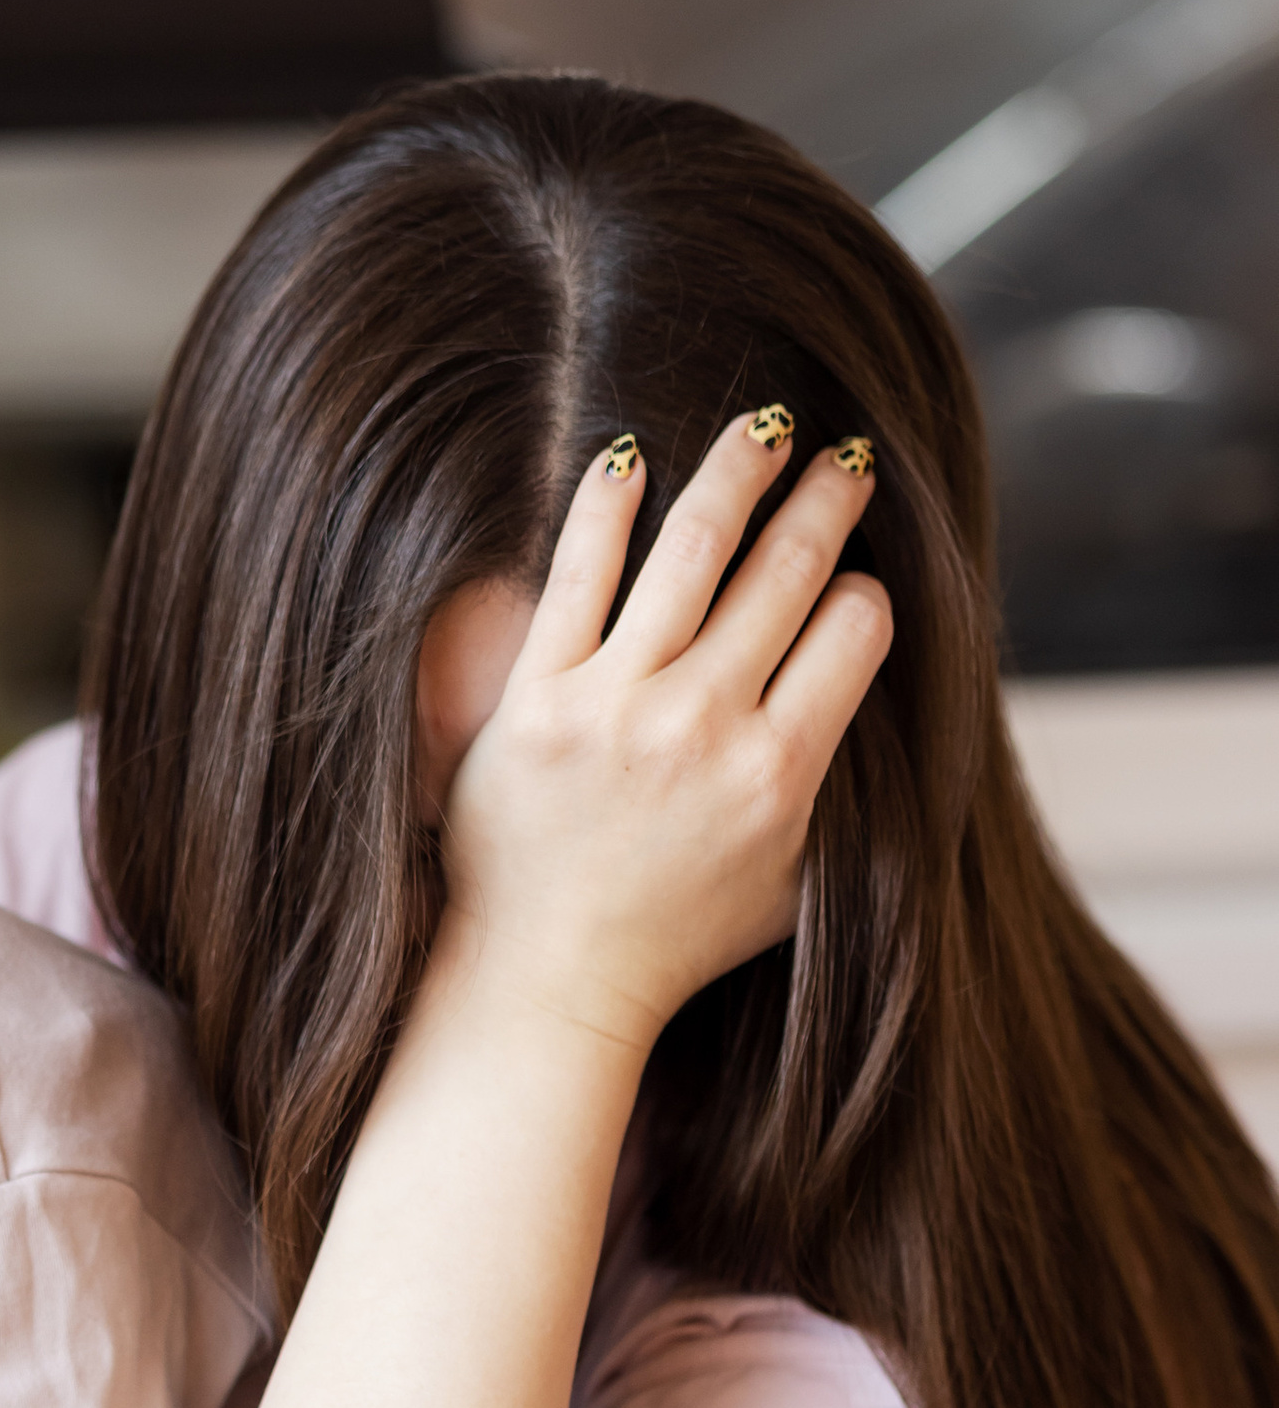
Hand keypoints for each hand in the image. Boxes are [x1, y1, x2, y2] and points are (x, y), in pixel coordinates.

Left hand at [439, 411, 890, 1057]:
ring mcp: (615, 707)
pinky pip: (578, 574)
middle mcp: (702, 728)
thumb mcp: (794, 882)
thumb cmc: (675, 941)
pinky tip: (629, 456)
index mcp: (779, 773)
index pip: (855, 632)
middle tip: (846, 456)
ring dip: (739, 472)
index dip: (867, 594)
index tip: (859, 580)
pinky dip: (608, 504)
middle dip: (828, 502)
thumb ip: (836, 787)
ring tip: (765, 425)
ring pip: (693, 549)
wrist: (546, 982)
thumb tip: (874, 694)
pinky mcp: (534, 698)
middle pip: (786, 574)